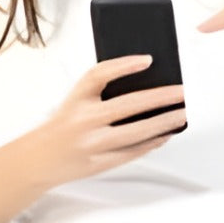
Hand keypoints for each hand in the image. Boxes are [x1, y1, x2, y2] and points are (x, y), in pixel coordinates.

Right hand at [32, 55, 185, 186]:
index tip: (148, 59)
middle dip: (161, 98)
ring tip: (182, 114)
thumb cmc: (64, 123)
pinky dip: (153, 142)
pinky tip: (166, 133)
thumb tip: (145, 80)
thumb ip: (102, 88)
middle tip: (183, 92)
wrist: (40, 158)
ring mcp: (93, 144)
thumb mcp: (76, 99)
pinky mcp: (100, 163)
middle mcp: (83, 120)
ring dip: (165, 122)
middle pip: (128, 105)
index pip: (99, 74)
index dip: (124, 65)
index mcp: (76, 98)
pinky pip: (133, 151)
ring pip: (137, 132)